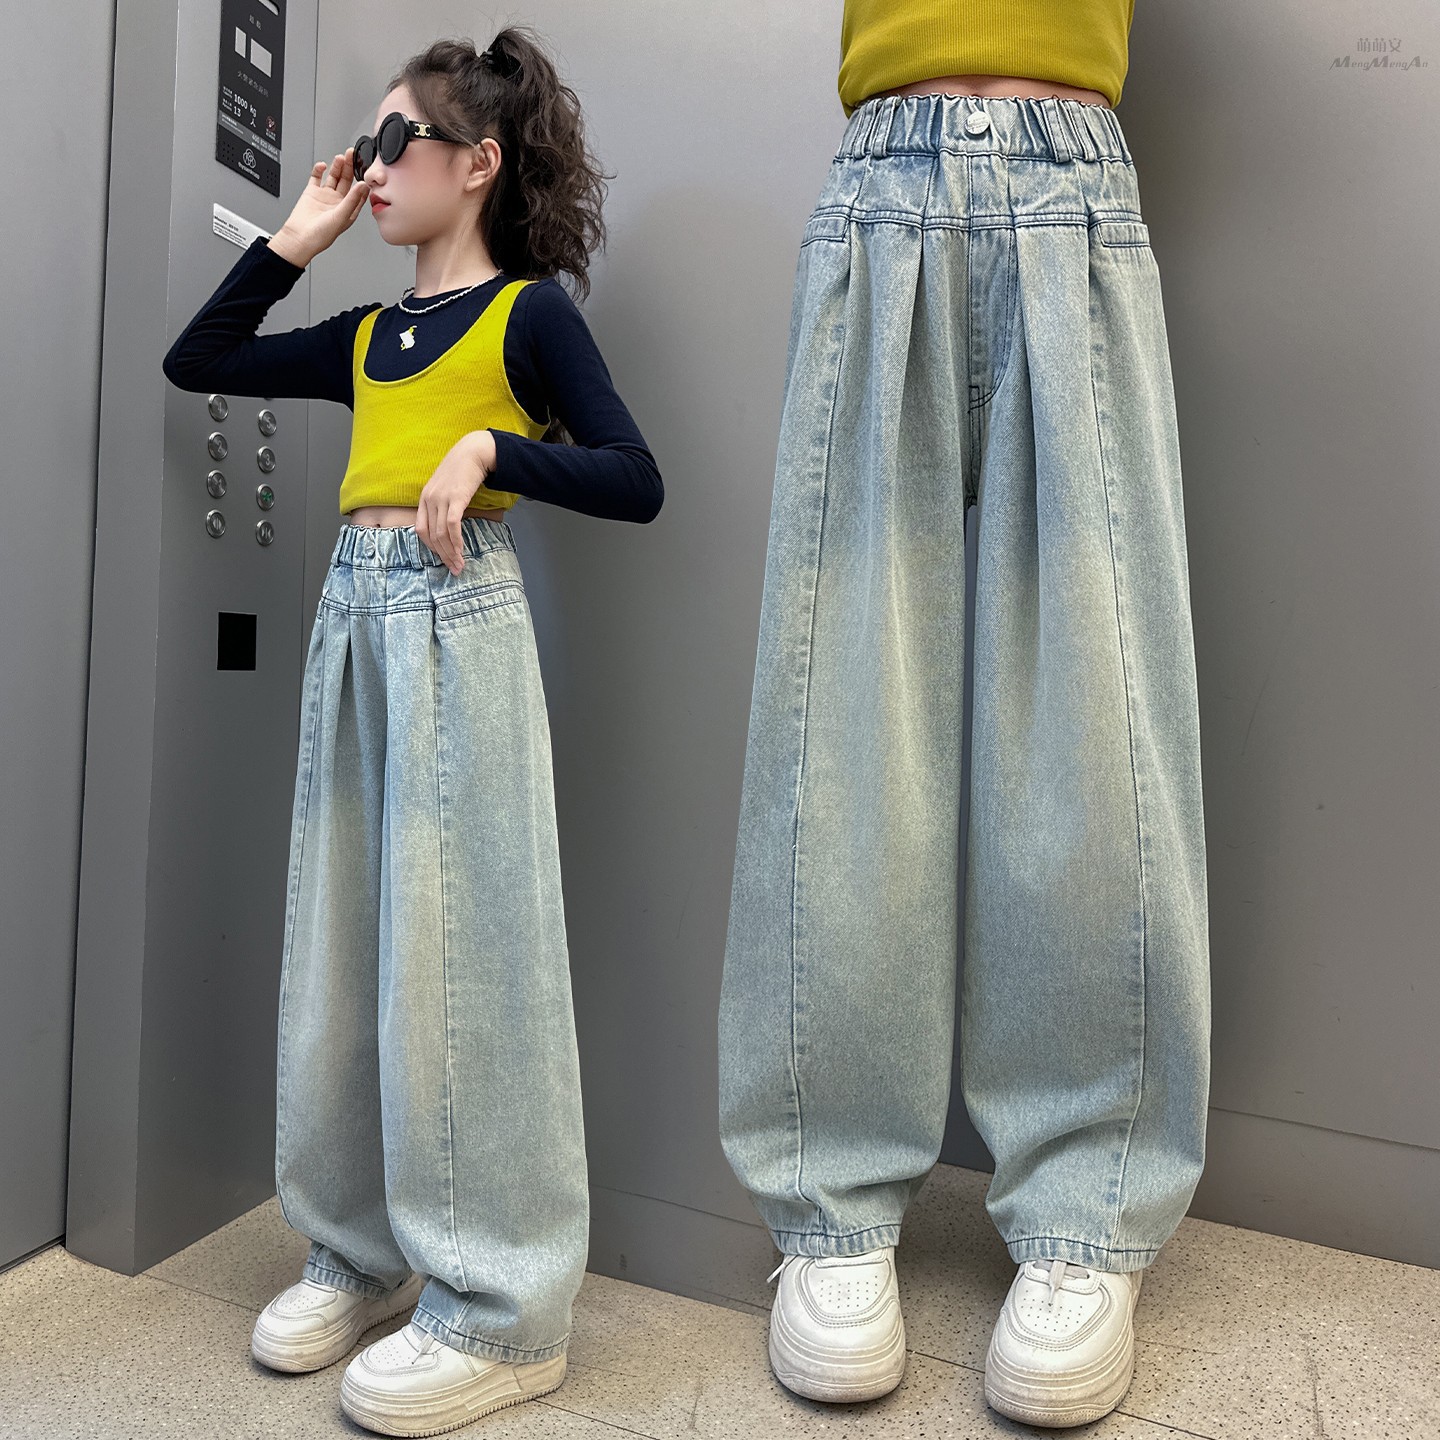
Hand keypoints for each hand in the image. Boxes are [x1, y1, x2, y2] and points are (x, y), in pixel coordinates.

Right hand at [267, 149, 369, 266]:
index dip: (362, 178)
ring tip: (340, 157)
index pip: (359, 191)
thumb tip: (363, 185)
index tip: (365, 166)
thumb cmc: (321, 235)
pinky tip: (322, 166)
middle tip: (351, 154)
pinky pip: (316, 177)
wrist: (299, 237)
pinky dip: (319, 170)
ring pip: (333, 177)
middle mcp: (338, 202)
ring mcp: (325, 196)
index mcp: (349, 210)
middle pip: (346, 180)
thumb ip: (352, 199)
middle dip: (349, 167)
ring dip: (337, 167)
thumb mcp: (341, 216)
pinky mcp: (312, 192)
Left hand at [415, 432, 498, 575]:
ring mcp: (441, 498)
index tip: (443, 558)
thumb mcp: (445, 488)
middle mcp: (429, 499)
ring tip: (460, 565)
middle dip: (442, 556)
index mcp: (424, 498)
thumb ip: (441, 504)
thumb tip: (447, 526)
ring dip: (450, 553)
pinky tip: (461, 551)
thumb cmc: (462, 471)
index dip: (431, 548)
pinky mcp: (455, 498)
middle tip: (454, 569)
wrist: (473, 452)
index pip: (421, 530)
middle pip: (431, 535)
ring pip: (441, 534)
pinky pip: (452, 525)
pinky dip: (456, 541)